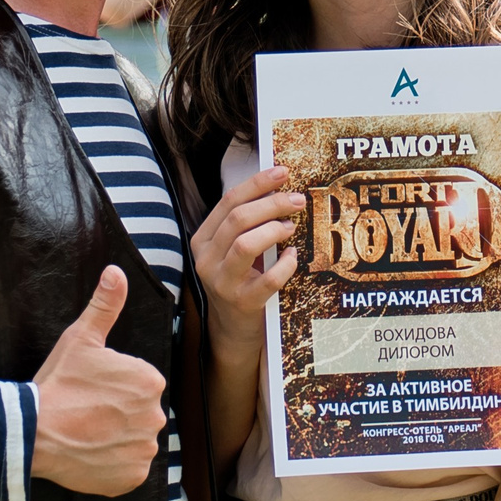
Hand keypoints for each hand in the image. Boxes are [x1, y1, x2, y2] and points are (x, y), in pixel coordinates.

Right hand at [31, 267, 167, 495]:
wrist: (32, 433)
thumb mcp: (80, 338)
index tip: (91, 391)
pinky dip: (113, 465)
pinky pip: (128, 470)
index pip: (139, 385)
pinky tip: (91, 454)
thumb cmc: (58, 383)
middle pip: (140, 413)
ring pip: (135, 441)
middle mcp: (156, 416)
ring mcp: (144, 450)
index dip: (114, 388)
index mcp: (150, 381)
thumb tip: (115, 272)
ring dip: (116, 439)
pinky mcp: (132, 478)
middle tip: (87, 413)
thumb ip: (105, 305)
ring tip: (87, 433)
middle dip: (118, 414)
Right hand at [189, 164, 302, 358]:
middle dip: (272, 204)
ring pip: (245, 244)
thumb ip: (245, 222)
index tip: (283, 172)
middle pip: (238, 219)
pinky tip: (292, 257)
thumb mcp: (231, 248)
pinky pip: (267, 279)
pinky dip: (285, 266)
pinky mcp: (241, 302)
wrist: (232, 328)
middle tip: (298, 200)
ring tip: (291, 227)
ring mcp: (221, 282)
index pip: (228, 201)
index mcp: (202, 239)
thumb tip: (278, 187)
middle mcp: (206, 259)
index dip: (257, 183)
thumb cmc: (239, 278)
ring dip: (274, 230)